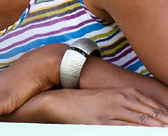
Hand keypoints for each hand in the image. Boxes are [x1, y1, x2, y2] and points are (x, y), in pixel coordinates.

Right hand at [43, 87, 167, 125]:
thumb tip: (147, 113)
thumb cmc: (90, 100)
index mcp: (126, 92)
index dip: (166, 116)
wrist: (65, 101)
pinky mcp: (105, 123)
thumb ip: (130, 103)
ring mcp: (114, 111)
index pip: (155, 106)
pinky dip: (139, 132)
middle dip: (164, 123)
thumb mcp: (112, 96)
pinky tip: (147, 134)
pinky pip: (126, 130)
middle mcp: (122, 99)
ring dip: (157, 129)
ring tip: (165, 132)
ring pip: (143, 123)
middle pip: (152, 114)